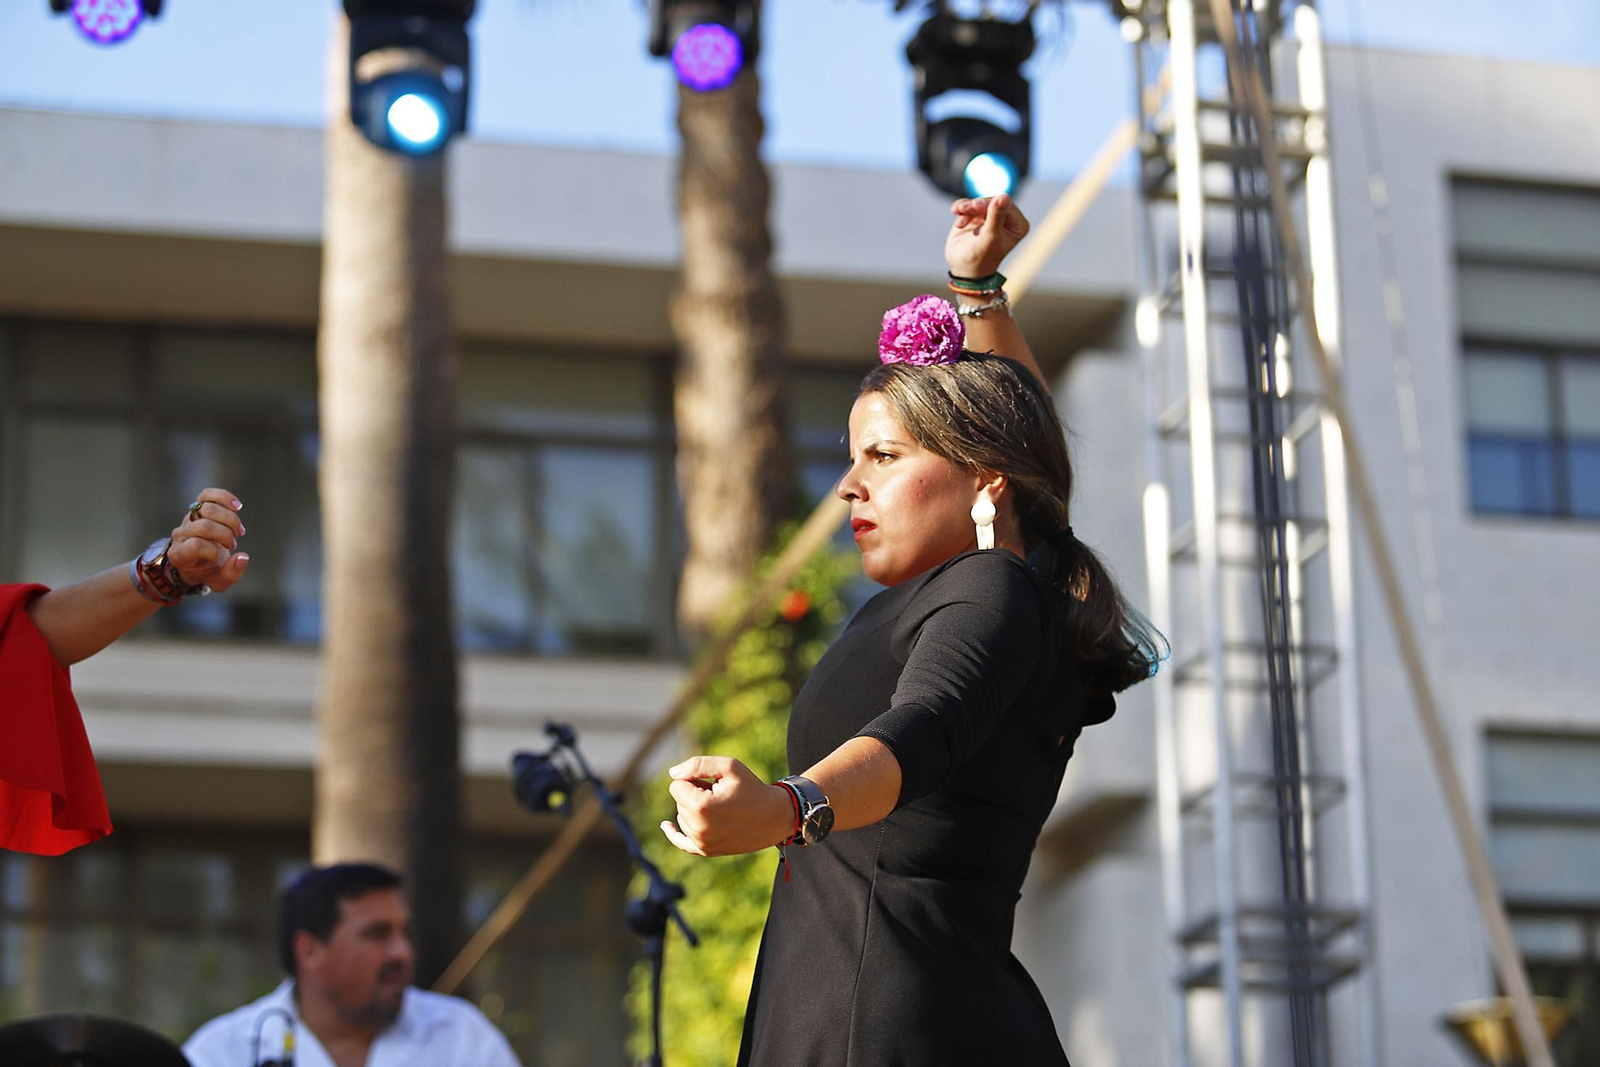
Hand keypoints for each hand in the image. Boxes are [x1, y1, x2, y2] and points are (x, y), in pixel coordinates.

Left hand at [168, 488, 249, 593]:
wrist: (200, 559)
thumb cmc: (209, 571)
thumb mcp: (220, 581)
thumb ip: (232, 574)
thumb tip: (243, 557)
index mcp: (180, 555)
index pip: (196, 545)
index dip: (214, 551)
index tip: (220, 557)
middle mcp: (180, 535)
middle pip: (205, 526)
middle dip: (225, 535)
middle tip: (232, 544)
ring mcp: (188, 519)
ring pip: (208, 508)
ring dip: (230, 520)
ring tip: (237, 530)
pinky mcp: (198, 507)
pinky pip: (208, 495)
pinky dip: (225, 498)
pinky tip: (237, 507)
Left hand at [659, 756, 795, 857]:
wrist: (774, 817)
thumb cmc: (752, 788)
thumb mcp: (729, 766)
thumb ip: (697, 765)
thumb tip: (673, 775)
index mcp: (701, 806)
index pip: (676, 785)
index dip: (693, 778)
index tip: (712, 781)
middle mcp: (698, 827)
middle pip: (679, 800)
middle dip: (694, 792)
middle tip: (720, 793)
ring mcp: (701, 842)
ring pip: (682, 816)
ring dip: (695, 808)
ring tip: (721, 806)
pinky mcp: (706, 850)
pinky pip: (681, 842)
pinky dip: (673, 833)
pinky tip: (666, 826)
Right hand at [944, 194, 1030, 277]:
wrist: (963, 268)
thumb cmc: (981, 258)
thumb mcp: (990, 237)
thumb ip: (996, 216)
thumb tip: (1004, 196)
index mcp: (1017, 225)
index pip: (1006, 205)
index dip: (991, 204)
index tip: (976, 206)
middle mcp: (1006, 219)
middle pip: (992, 201)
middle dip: (976, 204)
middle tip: (964, 209)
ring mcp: (990, 216)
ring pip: (978, 201)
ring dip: (967, 206)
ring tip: (958, 213)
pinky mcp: (976, 215)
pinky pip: (968, 203)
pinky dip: (961, 207)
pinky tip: (956, 214)